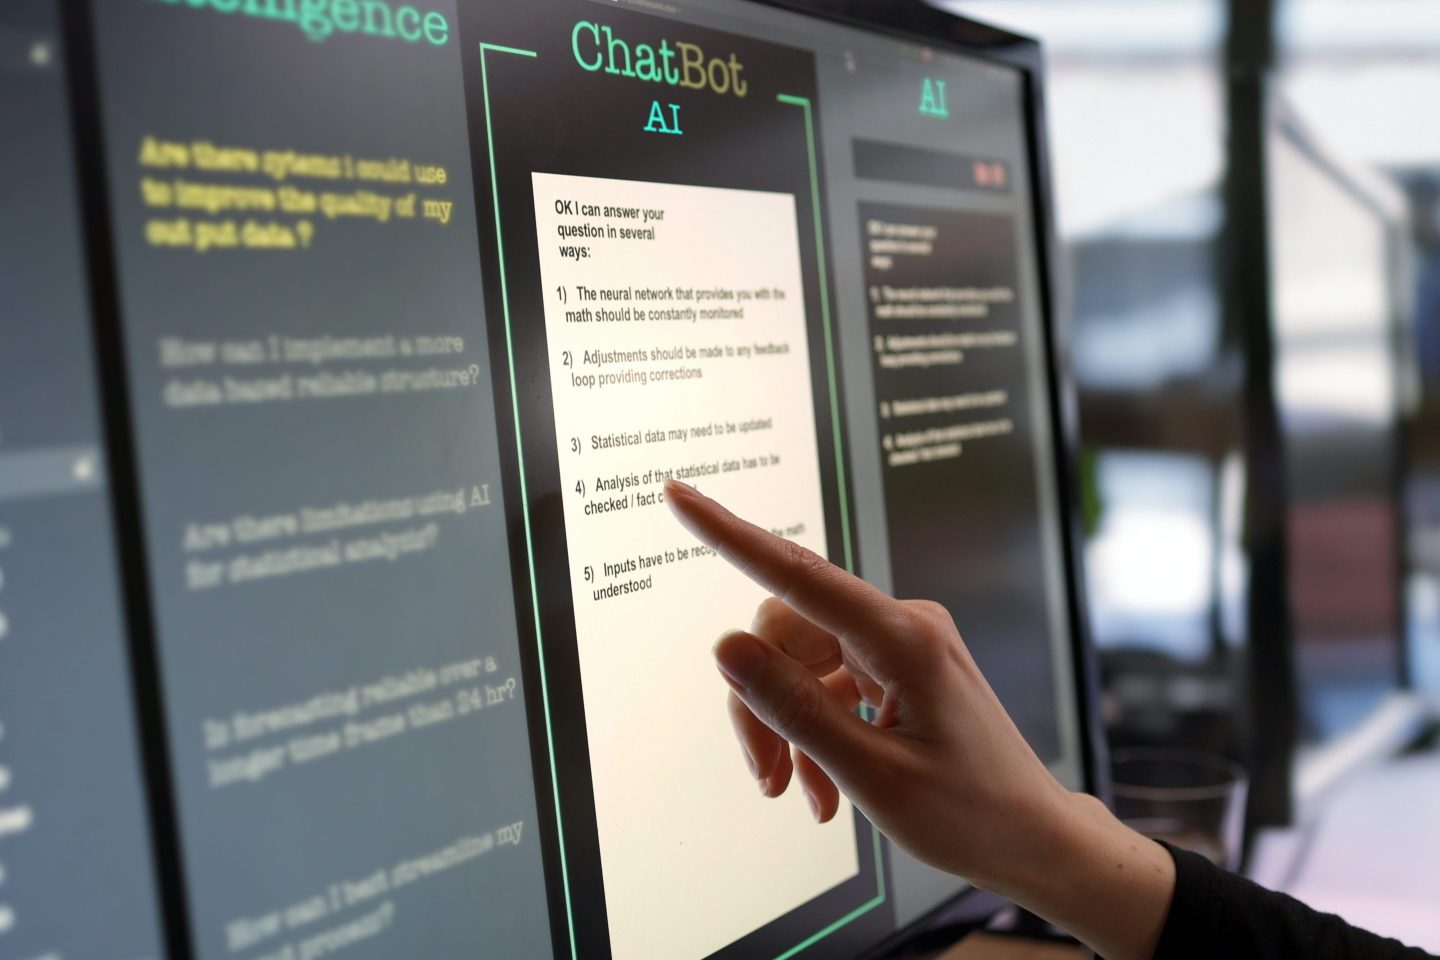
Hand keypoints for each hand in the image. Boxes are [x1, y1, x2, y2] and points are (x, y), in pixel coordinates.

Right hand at [664, 479, 1174, 959]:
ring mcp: (898, 644)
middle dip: (762, 704)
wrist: (1031, 839)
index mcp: (903, 638)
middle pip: (786, 634)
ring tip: (800, 794)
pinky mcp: (896, 666)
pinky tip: (823, 788)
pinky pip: (825, 682)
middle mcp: (901, 624)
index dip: (730, 534)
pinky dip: (812, 732)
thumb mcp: (871, 773)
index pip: (797, 574)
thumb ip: (793, 708)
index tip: (680, 496)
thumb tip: (727, 647)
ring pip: (798, 663)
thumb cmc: (970, 812)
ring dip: (786, 728)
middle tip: (765, 777)